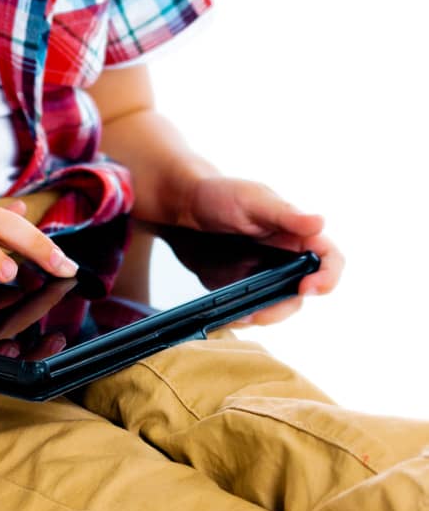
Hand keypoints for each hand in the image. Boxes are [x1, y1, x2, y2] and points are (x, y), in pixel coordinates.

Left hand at [175, 175, 344, 327]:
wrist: (180, 206)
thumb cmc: (218, 193)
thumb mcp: (251, 199)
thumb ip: (285, 214)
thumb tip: (321, 221)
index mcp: (296, 233)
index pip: (328, 259)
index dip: (327, 278)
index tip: (306, 288)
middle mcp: (286, 257)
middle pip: (303, 293)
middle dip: (283, 306)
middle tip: (256, 312)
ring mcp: (265, 275)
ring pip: (278, 307)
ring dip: (262, 316)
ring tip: (237, 315)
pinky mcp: (243, 288)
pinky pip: (252, 310)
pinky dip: (242, 317)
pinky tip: (224, 316)